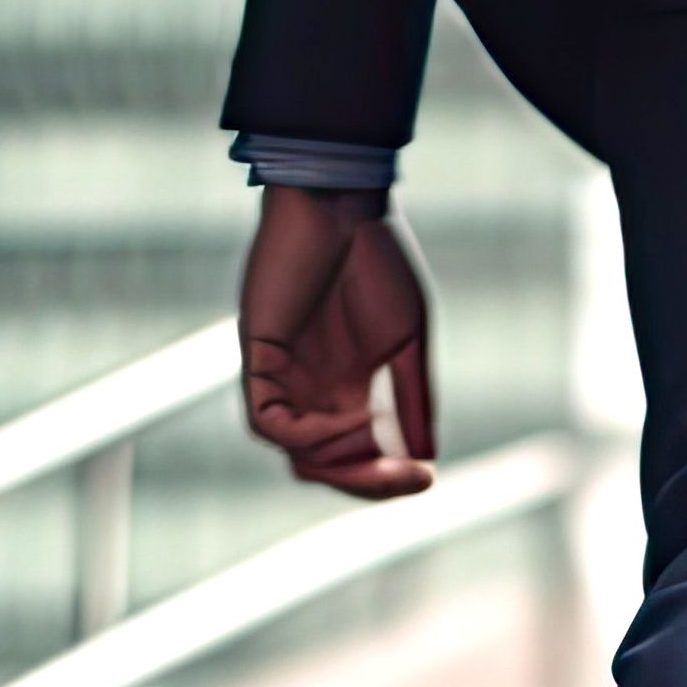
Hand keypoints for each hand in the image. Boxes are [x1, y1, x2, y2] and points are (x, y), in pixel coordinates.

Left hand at [239, 184, 435, 496]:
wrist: (338, 203)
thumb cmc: (375, 258)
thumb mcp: (406, 340)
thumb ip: (411, 398)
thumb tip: (425, 458)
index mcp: (348, 388)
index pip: (355, 458)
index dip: (387, 480)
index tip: (428, 478)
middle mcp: (312, 390)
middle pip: (326, 467)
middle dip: (367, 483)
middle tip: (410, 477)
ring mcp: (283, 378)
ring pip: (297, 455)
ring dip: (341, 461)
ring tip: (378, 439)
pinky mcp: (259, 359)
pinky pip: (269, 424)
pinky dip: (307, 436)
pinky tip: (348, 421)